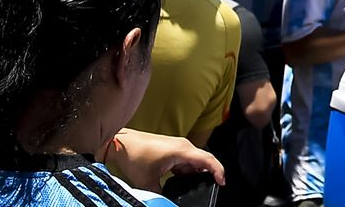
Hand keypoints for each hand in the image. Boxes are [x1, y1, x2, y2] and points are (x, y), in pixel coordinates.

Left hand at [106, 129, 224, 192]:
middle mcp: (184, 146)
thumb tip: (167, 204)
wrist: (121, 143)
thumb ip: (161, 195)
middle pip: (204, 161)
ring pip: (195, 162)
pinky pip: (186, 161)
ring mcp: (178, 147)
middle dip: (208, 175)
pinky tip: (182, 182)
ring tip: (194, 188)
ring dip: (196, 174)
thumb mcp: (148, 182)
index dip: (218, 171)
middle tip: (209, 189)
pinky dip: (187, 172)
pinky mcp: (173, 149)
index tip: (222, 183)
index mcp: (182, 150)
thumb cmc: (135, 156)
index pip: (208, 160)